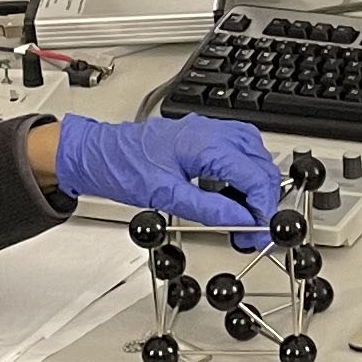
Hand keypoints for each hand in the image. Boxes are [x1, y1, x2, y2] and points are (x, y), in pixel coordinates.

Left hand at [54, 114, 280, 244]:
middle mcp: (212, 132)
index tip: (259, 230)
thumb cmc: (121, 166)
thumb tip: (240, 221)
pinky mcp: (201, 137)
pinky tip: (234, 193)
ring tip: (247, 213)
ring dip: (257, 185)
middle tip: (255, 229)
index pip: (255, 176)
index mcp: (206, 144)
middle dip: (264, 199)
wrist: (97, 153)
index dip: (263, 207)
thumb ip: (209, 209)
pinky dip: (243, 173)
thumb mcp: (165, 196)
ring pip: (254, 154)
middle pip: (260, 164)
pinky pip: (237, 150)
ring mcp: (208, 131)